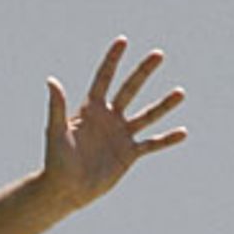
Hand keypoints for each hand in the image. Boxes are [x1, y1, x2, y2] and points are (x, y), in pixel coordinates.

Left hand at [43, 37, 186, 211]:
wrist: (65, 191)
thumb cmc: (56, 162)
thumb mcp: (56, 132)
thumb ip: (57, 107)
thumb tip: (51, 80)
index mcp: (91, 109)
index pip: (104, 78)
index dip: (112, 60)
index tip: (122, 41)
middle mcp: (109, 118)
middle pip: (129, 89)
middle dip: (142, 72)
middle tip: (158, 54)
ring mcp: (121, 135)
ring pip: (146, 115)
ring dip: (163, 105)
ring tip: (180, 93)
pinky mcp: (128, 154)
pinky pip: (151, 144)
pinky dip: (166, 139)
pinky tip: (182, 133)